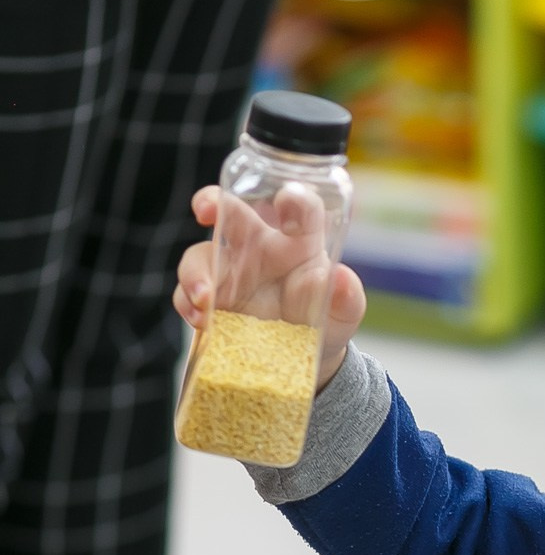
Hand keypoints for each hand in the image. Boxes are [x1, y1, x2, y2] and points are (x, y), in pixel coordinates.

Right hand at [173, 186, 366, 390]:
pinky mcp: (212, 300)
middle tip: (206, 209)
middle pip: (231, 211)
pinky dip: (188, 305)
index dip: (295, 199)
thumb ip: (346, 297)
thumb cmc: (327, 318)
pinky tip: (202, 321)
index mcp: (299, 240)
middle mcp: (259, 246)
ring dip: (197, 273)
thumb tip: (341, 279)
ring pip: (200, 255)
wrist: (306, 355)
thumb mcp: (344, 312)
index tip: (287, 200)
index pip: (299, 209)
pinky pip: (187, 294)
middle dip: (213, 201)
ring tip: (205, 299)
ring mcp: (230, 271)